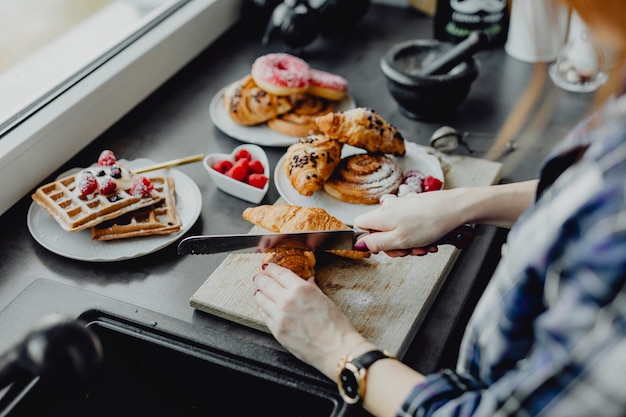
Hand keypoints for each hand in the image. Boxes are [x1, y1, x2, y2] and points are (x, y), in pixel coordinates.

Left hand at [253, 263, 366, 378]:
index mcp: (301, 289)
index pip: (279, 273)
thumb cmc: (335, 325)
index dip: (271, 268)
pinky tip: (265, 307)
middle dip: (261, 279)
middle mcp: (287, 300)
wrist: (336, 349)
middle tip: (258, 278)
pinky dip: (263, 309)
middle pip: (266, 284)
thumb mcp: (325, 299)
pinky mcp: (277, 331)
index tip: (266, 266)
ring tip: (259, 291)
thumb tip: (307, 281)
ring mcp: (279, 317)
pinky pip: (264, 316)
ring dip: (259, 293)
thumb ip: (311, 288)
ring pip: (261, 299)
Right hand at [353, 191, 462, 255]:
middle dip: (392, 246)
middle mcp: (388, 209)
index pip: (358, 225)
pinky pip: (408, 227)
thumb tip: (358, 245)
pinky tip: (428, 241)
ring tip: (422, 247)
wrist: (454, 209)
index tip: (378, 248)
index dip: (365, 240)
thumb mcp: (399, 241)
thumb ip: (376, 244)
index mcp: (380, 215)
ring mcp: (401, 208)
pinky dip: (416, 237)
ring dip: (408, 244)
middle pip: (379, 232)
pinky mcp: (413, 209)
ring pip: (395, 232)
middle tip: (405, 251)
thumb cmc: (429, 223)